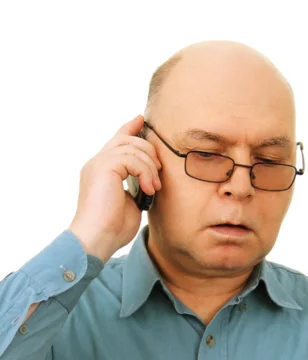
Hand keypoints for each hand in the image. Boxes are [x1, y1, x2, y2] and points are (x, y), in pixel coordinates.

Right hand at [68, 114, 161, 262]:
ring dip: (149, 166)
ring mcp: (98, 164)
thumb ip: (136, 188)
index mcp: (101, 171)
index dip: (129, 127)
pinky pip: (131, 157)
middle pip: (126, 138)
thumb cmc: (112, 230)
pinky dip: (145, 172)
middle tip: (159, 171)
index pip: (115, 141)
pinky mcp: (104, 168)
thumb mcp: (130, 204)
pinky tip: (149, 189)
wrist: (96, 239)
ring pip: (131, 146)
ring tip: (154, 187)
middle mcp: (97, 163)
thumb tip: (149, 183)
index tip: (142, 120)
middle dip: (148, 149)